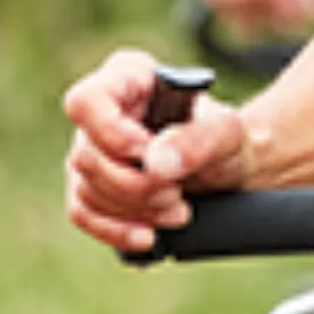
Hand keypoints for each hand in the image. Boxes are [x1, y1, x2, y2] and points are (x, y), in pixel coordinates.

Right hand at [62, 48, 252, 253]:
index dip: (111, 133)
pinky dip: (116, 230)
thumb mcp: (227, 133)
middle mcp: (100, 113)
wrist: (230, 173)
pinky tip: (148, 236)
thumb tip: (154, 162)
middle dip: (136, 185)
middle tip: (178, 192)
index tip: (148, 153)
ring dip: (134, 209)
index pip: (87, 101)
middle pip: (87, 155)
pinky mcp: (89, 186)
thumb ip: (197, 139)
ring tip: (178, 209)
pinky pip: (82, 214)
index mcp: (128, 77)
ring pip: (86, 189)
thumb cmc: (227, 141)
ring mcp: (91, 151)